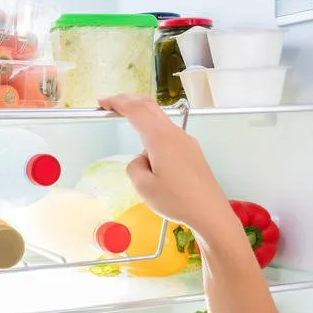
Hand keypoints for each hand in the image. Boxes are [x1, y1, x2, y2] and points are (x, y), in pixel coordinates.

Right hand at [98, 95, 231, 234]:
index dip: (117, 102)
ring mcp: (186, 141)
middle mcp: (175, 134)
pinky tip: (151, 152)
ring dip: (142, 118)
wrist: (209, 212)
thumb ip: (134, 166)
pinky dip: (154, 133)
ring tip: (131, 129)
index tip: (103, 102)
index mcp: (160, 138)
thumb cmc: (177, 201)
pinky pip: (169, 135)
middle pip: (149, 107)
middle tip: (112, 104)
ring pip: (160, 120)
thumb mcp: (143, 187)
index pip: (135, 110)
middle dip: (129, 101)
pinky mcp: (192, 151)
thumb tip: (142, 160)